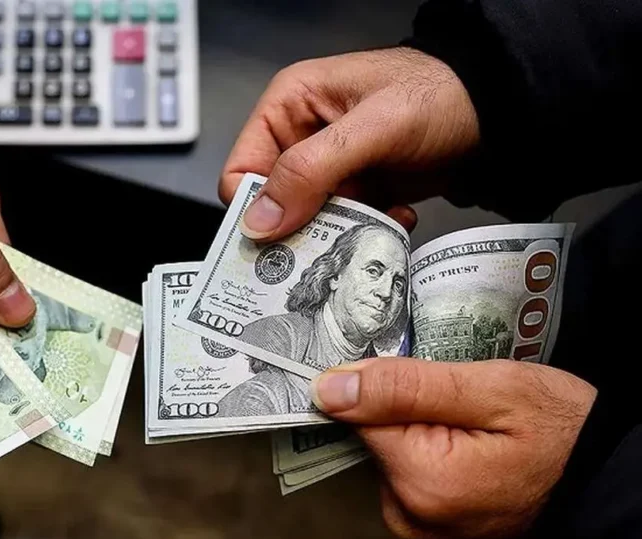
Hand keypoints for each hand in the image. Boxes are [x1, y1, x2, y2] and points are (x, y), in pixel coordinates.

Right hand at [221, 47, 478, 240]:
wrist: (495, 109)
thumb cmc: (439, 96)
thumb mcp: (373, 128)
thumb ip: (312, 170)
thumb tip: (260, 220)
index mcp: (288, 107)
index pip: (241, 171)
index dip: (254, 209)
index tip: (279, 240)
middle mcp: (300, 138)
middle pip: (271, 203)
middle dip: (299, 227)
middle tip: (328, 244)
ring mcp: (329, 168)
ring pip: (306, 222)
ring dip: (337, 233)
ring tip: (372, 222)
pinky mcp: (355, 190)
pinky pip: (339, 226)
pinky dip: (364, 231)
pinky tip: (394, 215)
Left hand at [310, 358, 596, 538]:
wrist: (607, 479)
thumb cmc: (562, 428)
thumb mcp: (490, 389)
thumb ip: (404, 387)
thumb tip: (328, 388)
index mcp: (418, 479)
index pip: (357, 415)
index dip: (379, 384)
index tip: (413, 369)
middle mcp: (409, 513)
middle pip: (373, 435)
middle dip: (404, 407)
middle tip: (460, 395)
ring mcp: (423, 525)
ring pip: (391, 453)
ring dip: (417, 428)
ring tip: (471, 418)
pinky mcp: (435, 523)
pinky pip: (411, 474)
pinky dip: (429, 450)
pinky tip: (468, 440)